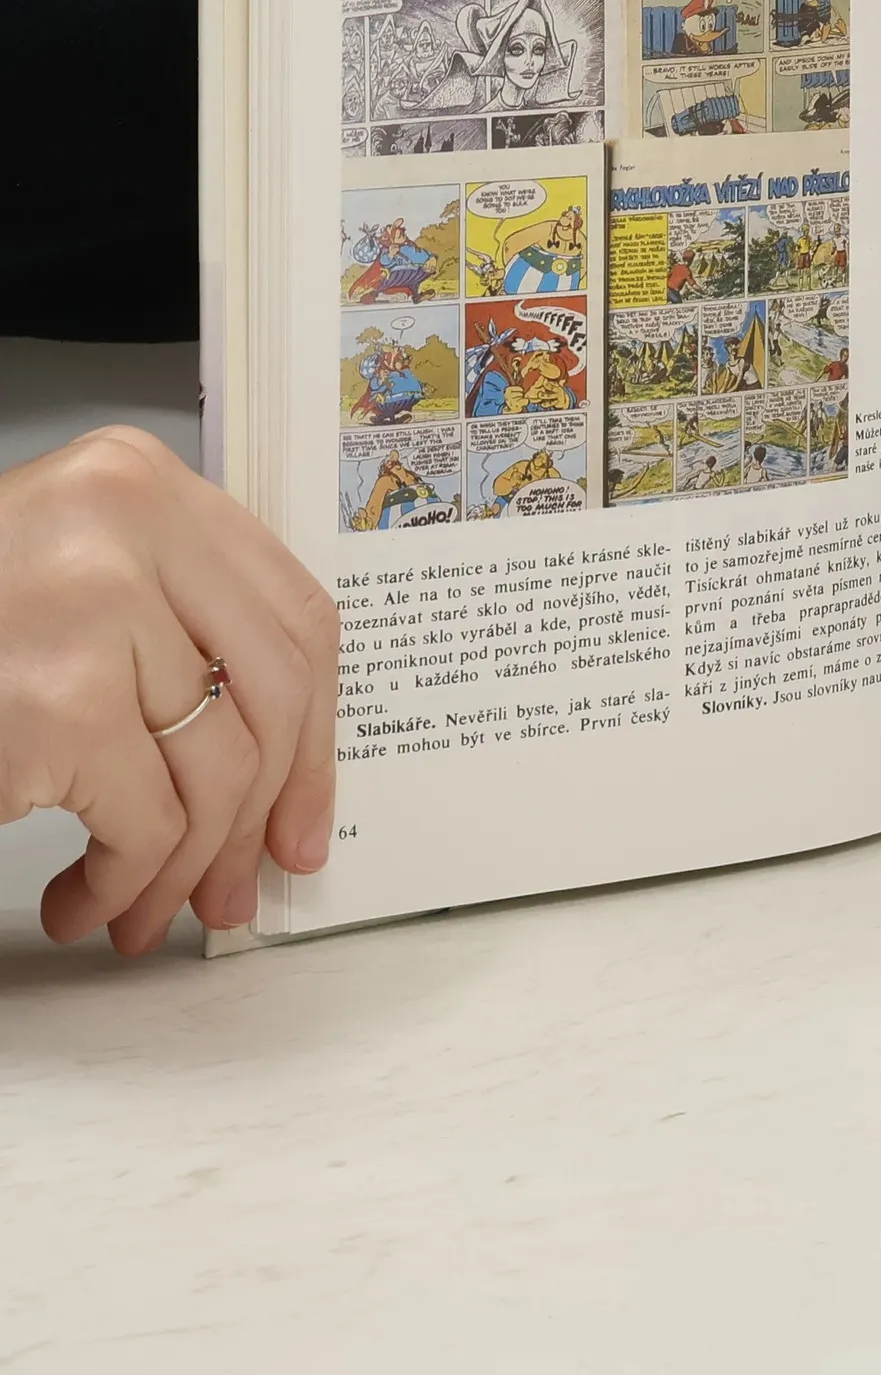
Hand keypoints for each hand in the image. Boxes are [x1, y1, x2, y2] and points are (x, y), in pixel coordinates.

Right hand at [0, 428, 337, 953]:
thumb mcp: (76, 581)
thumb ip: (174, 631)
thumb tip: (279, 775)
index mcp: (139, 481)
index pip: (293, 613)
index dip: (317, 728)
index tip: (306, 809)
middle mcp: (125, 524)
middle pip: (273, 692)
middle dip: (264, 812)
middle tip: (241, 885)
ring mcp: (91, 607)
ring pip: (218, 767)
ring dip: (186, 866)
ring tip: (143, 908)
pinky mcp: (54, 700)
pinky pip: (146, 821)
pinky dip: (126, 882)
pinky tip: (86, 901)